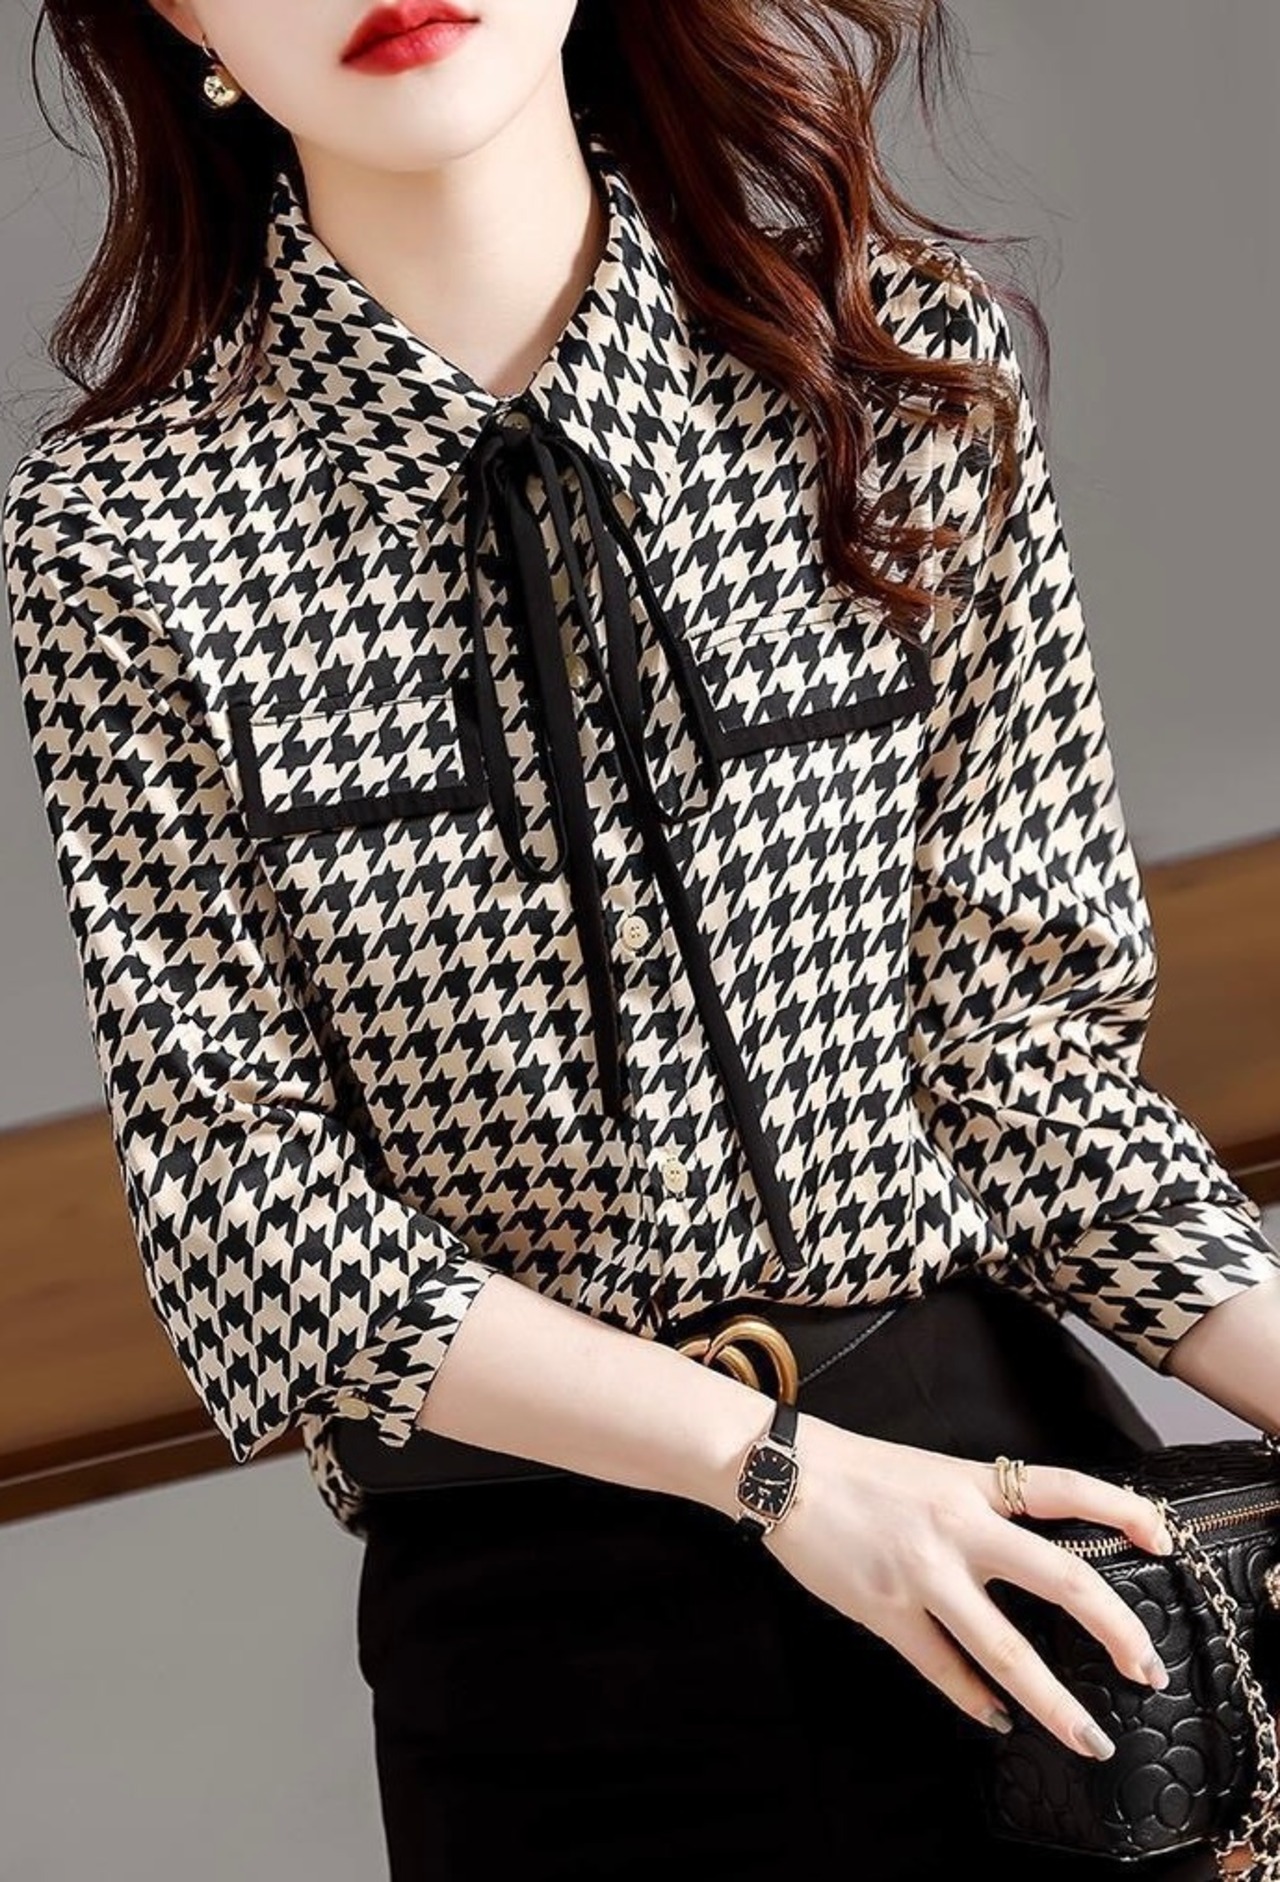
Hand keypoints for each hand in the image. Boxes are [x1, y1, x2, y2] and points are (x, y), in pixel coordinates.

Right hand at [761, 1415, 1174, 1759]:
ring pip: (1006, 1649)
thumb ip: (984, 1509)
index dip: (1122, 1511)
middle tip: (1147, 1667)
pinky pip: (943, 1669)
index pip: (1066, 1489)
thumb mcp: (936, 1474)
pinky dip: (975, 1699)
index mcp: (975, 1484)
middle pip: (1060, 1578)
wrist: (783, 1471)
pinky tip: (997, 1718)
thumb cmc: (861, 1471)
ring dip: (1053, 1703)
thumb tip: (1035, 1561)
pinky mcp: (886, 1610)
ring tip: (1088, 1738)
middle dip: (1115, 1628)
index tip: (1163, 1539)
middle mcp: (959, 1526)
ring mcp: (923, 1574)